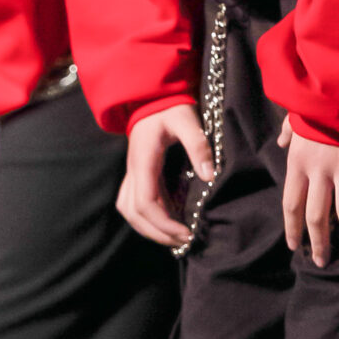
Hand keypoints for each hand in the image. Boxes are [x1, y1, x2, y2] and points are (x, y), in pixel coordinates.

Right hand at [119, 102, 214, 246]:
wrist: (151, 97)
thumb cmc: (170, 107)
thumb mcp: (187, 120)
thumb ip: (198, 145)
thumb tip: (209, 175)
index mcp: (143, 162)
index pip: (146, 203)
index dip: (164, 224)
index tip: (186, 233)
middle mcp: (133, 171)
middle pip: (134, 214)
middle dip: (158, 233)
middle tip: (184, 241)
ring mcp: (132, 174)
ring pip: (129, 211)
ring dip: (149, 229)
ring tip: (175, 237)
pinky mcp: (136, 174)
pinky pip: (133, 203)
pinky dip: (147, 218)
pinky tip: (167, 222)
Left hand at [277, 116, 338, 268]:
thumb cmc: (317, 101)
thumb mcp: (295, 117)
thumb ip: (288, 133)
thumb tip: (282, 142)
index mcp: (298, 163)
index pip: (291, 204)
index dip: (292, 228)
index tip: (296, 247)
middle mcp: (319, 170)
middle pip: (316, 216)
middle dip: (319, 243)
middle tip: (323, 263)